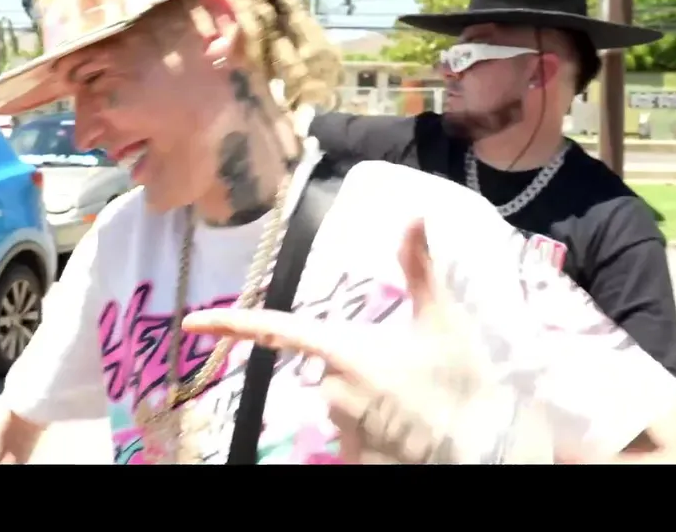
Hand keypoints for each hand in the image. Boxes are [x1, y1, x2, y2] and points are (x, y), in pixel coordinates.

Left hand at [181, 219, 545, 463]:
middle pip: (329, 369)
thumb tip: (415, 213)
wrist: (484, 447)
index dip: (231, 324)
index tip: (191, 322)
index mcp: (345, 351)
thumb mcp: (442, 320)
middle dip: (360, 370)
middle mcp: (332, 391)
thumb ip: (420, 269)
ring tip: (414, 406)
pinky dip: (377, 434)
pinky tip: (406, 432)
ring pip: (343, 405)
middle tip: (408, 376)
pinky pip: (356, 440)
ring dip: (370, 403)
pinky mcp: (353, 462)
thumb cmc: (461, 381)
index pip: (276, 330)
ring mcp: (340, 431)